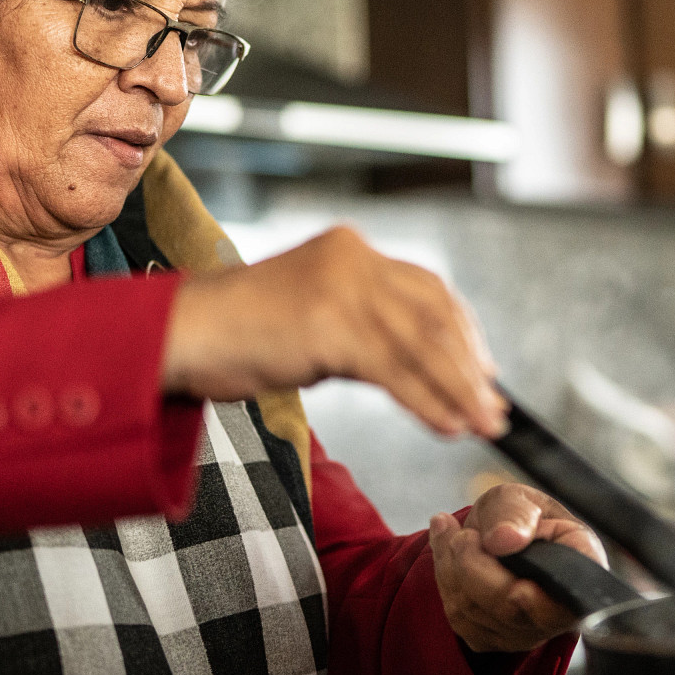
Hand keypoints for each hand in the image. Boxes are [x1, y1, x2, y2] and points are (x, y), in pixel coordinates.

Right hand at [160, 227, 504, 437]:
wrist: (180, 333)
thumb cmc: (240, 333)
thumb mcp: (315, 316)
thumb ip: (365, 326)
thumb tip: (424, 367)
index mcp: (352, 250)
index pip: (430, 289)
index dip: (464, 332)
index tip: (485, 370)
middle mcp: (353, 260)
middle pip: (435, 314)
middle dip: (470, 366)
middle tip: (494, 407)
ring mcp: (340, 289)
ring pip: (421, 344)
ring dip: (457, 390)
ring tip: (479, 424)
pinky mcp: (328, 325)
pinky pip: (394, 370)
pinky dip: (427, 400)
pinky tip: (446, 424)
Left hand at [429, 483, 604, 652]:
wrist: (496, 537)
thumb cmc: (515, 517)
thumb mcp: (516, 498)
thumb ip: (514, 512)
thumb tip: (504, 540)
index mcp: (582, 560)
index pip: (574, 592)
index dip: (543, 601)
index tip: (519, 591)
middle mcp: (563, 605)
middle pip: (512, 608)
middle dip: (472, 565)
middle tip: (462, 533)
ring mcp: (532, 630)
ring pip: (479, 613)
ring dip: (451, 568)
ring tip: (449, 532)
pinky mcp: (500, 641)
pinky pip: (461, 620)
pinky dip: (445, 584)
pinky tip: (447, 555)